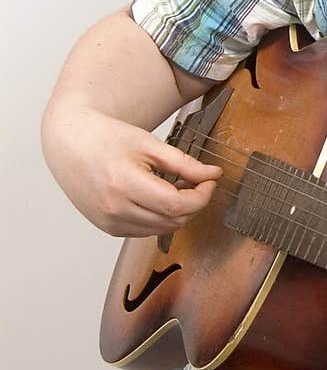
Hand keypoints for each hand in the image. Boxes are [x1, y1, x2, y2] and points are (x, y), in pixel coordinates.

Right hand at [42, 105, 222, 236]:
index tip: (209, 182)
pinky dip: (159, 218)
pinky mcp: (108, 228)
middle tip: (196, 182)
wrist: (70, 143)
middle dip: (193, 204)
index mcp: (124, 184)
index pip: (176, 205)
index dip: (201, 196)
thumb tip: (213, 174)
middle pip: (172, 220)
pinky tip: (155, 198)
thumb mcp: (149, 144)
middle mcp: (114, 209)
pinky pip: (146, 231)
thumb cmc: (105, 138)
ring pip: (162, 229)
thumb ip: (184, 163)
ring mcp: (110, 222)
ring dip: (177, 212)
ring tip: (174, 187)